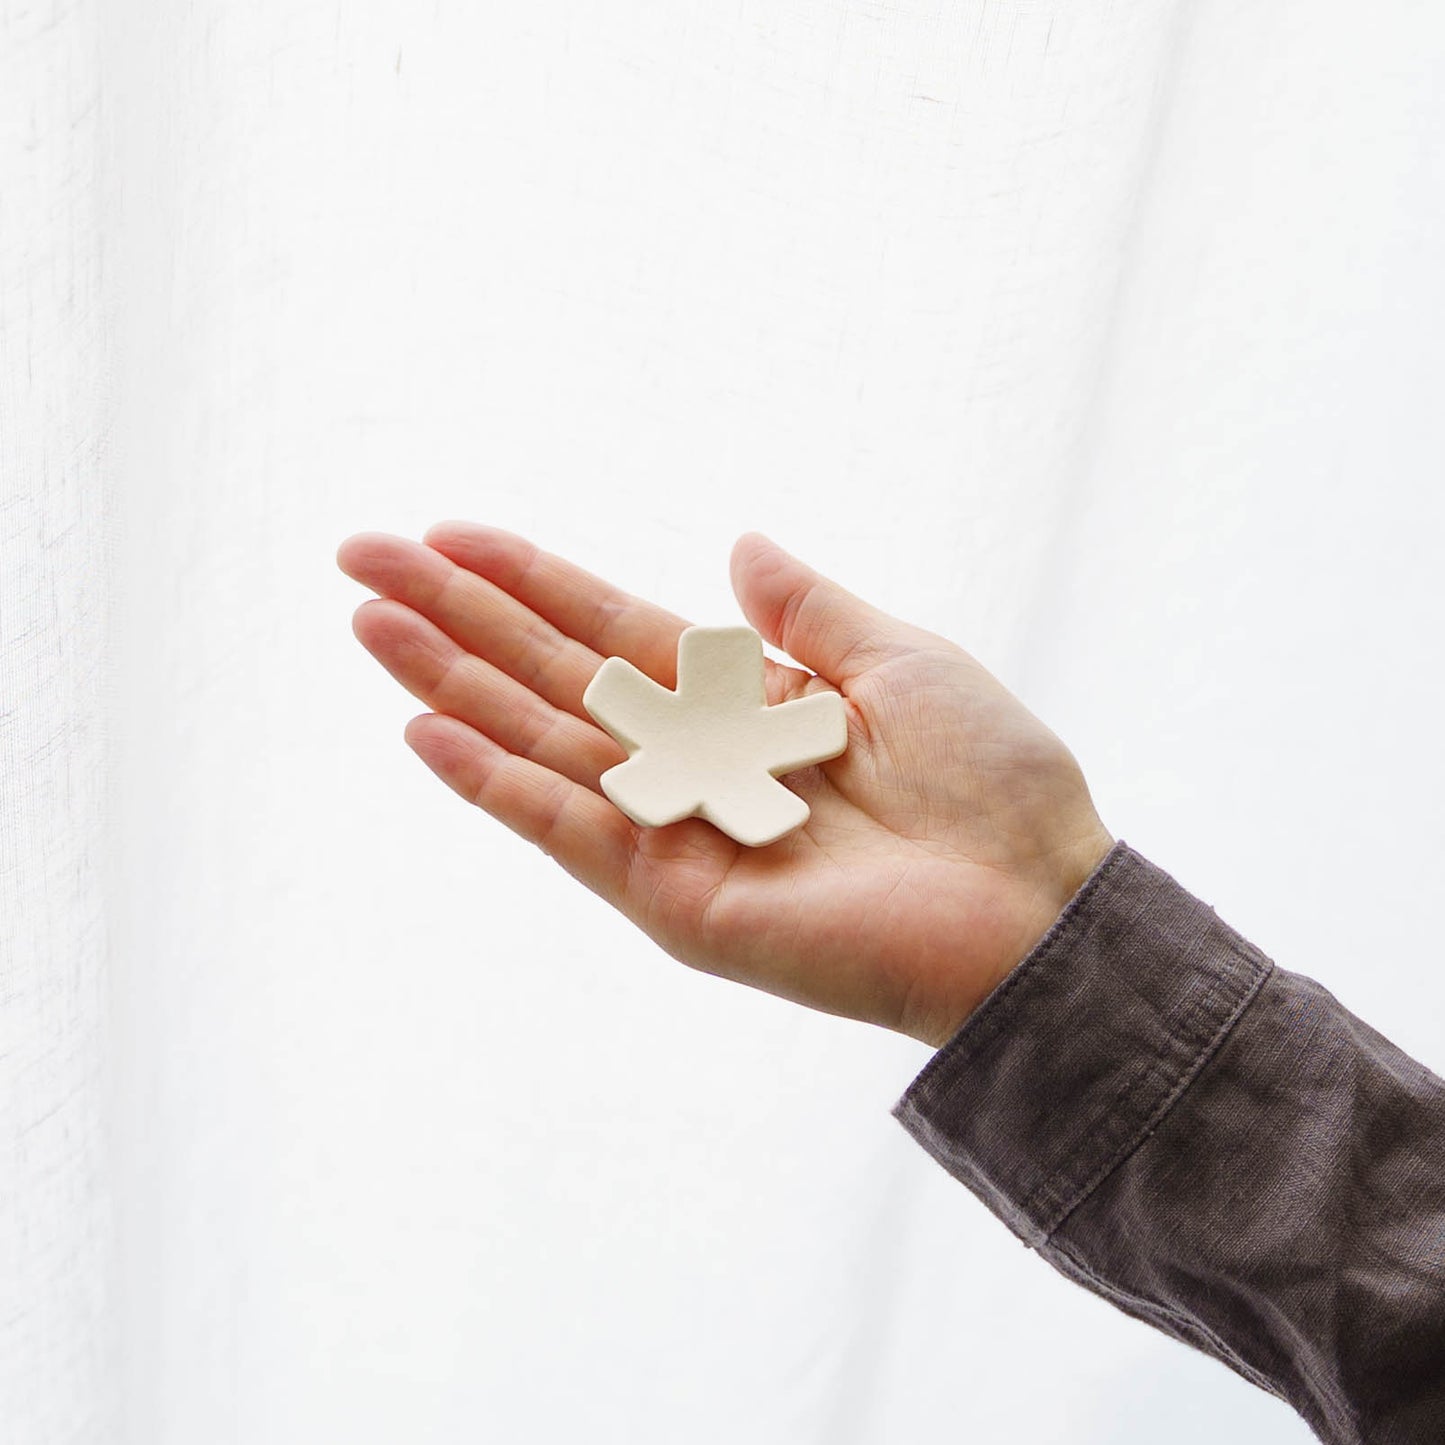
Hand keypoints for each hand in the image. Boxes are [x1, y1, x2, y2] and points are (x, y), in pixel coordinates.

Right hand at [336, 524, 1114, 1048]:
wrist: (1038, 907)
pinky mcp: (676, 900)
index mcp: (743, 705)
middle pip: (551, 678)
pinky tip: (425, 730)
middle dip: (456, 619)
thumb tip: (739, 542)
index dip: (531, 582)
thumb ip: (808, 611)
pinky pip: (572, 831)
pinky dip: (497, 784)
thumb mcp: (900, 660)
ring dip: (448, 685)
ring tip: (367, 622)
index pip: (610, 631)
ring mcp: (674, 834)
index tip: (450, 534)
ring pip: (539, 745)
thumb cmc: (991, 783)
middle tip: (360, 556)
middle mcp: (693, 765)